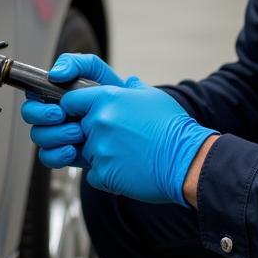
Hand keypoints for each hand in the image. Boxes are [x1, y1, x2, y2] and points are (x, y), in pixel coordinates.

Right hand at [21, 53, 140, 169]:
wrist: (136, 127)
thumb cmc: (116, 98)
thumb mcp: (99, 73)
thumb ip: (77, 63)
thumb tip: (55, 74)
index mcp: (58, 93)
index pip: (33, 93)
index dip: (38, 100)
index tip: (57, 104)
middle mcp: (55, 113)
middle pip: (30, 116)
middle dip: (43, 117)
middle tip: (62, 116)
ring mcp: (59, 134)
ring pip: (39, 136)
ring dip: (56, 135)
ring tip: (78, 134)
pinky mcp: (65, 153)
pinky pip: (48, 157)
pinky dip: (57, 155)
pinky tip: (73, 150)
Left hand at [24, 78, 217, 204]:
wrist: (188, 160)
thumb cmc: (173, 128)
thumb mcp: (153, 97)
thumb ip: (132, 88)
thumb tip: (128, 82)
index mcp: (107, 98)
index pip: (70, 101)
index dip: (75, 110)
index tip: (83, 116)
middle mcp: (99, 121)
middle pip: (78, 129)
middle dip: (92, 136)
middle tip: (119, 141)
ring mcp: (99, 148)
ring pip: (86, 153)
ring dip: (102, 156)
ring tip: (128, 156)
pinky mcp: (103, 173)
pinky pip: (94, 175)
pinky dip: (107, 176)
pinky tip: (128, 170)